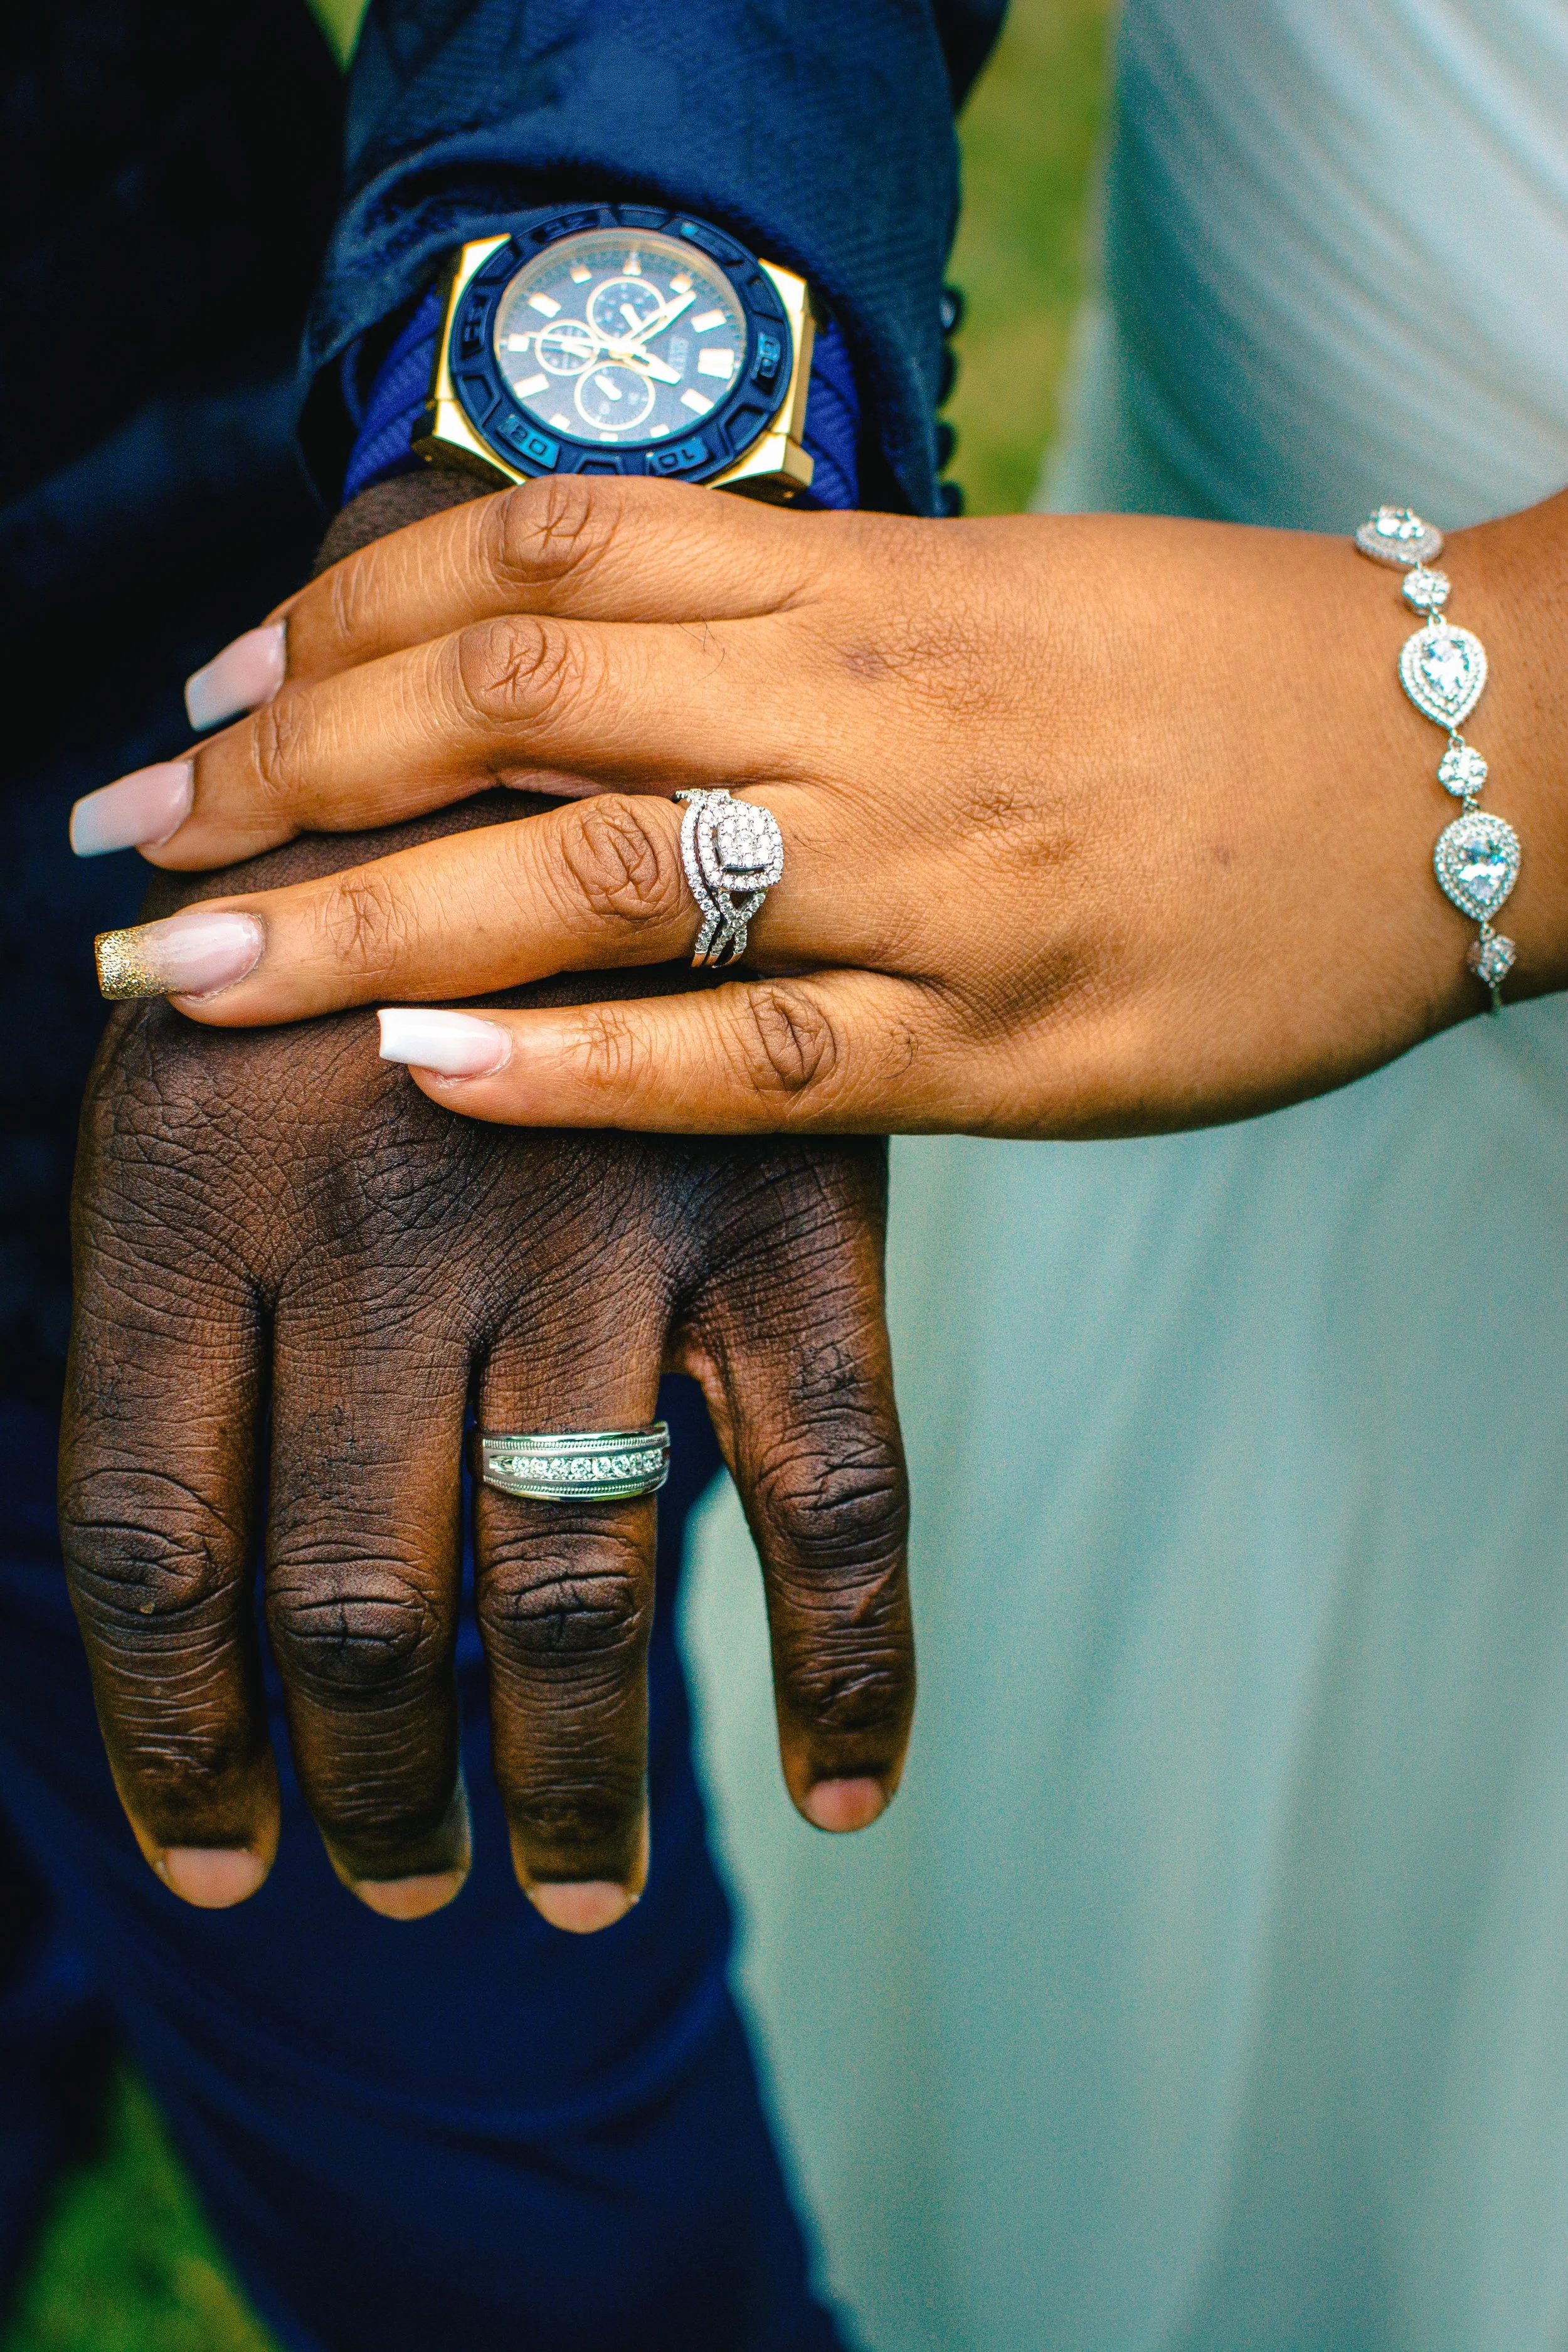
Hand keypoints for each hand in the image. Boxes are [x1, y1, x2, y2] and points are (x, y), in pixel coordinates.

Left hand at [58, 476, 912, 1931]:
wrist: (563, 640)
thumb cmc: (339, 866)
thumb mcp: (196, 1046)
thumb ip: (171, 1270)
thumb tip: (150, 1543)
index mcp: (194, 1177)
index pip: (151, 1548)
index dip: (171, 1746)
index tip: (213, 1866)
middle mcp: (388, 1214)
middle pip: (355, 1597)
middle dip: (371, 1791)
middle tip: (398, 1890)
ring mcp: (604, 1211)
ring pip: (582, 1580)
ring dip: (566, 1778)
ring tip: (554, 1892)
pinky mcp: (792, 1200)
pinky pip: (836, 1488)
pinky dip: (849, 1662)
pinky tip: (835, 1797)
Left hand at [76, 476, 1567, 1135]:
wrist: (1471, 756)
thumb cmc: (1221, 677)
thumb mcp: (999, 595)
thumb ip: (804, 625)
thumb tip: (601, 667)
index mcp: (870, 581)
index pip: (543, 551)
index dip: (345, 606)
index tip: (218, 683)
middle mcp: (872, 708)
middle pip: (514, 696)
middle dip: (289, 765)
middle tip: (132, 842)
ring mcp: (933, 881)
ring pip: (592, 873)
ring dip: (361, 915)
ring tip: (194, 974)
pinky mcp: (1007, 1047)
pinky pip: (749, 1058)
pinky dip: (570, 1064)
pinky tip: (422, 1069)